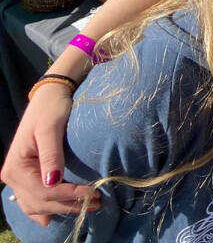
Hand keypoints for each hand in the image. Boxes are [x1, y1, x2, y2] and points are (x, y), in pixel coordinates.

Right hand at [0, 83, 98, 224]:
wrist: (50, 95)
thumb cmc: (51, 108)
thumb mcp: (51, 129)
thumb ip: (51, 155)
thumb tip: (53, 182)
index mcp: (16, 167)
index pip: (44, 192)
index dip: (69, 196)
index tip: (94, 192)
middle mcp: (13, 177)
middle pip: (41, 202)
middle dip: (69, 205)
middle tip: (98, 203)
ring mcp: (19, 178)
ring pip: (37, 205)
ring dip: (61, 209)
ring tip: (87, 207)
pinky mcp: (28, 176)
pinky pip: (33, 200)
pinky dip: (45, 208)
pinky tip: (54, 217)